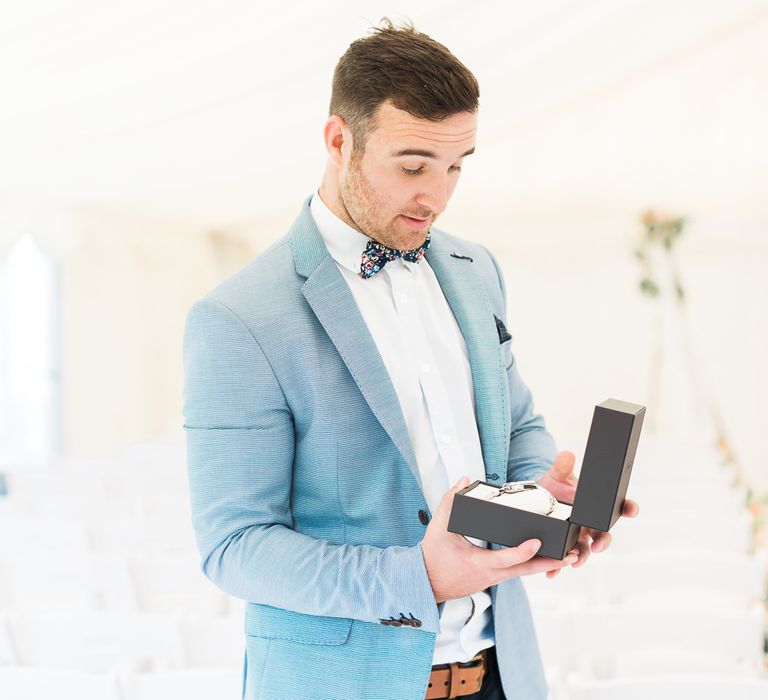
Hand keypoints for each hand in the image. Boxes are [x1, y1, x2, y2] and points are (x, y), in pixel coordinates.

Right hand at [421, 476, 578, 602]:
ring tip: (569, 556)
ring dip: (547, 564)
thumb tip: (464, 480)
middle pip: (526, 570)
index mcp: (478, 563)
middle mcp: (491, 575)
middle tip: (572, 555)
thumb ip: (450, 500)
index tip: (537, 542)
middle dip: (550, 563)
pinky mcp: (495, 579)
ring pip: (525, 572)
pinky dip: (534, 565)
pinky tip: (548, 559)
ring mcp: (494, 579)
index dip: (523, 551)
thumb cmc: (433, 555)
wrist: (426, 582)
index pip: (505, 559)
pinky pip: (519, 572)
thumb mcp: (438, 526)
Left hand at [537, 450, 639, 577]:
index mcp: (595, 507)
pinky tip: (552, 573)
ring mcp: (577, 536)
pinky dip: (558, 567)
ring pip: (585, 550)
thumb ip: (562, 467)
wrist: (538, 498)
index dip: (628, 508)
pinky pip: (563, 559)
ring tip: (575, 562)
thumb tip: (566, 454)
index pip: (618, 508)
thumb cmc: (555, 486)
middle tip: (598, 545)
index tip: (632, 509)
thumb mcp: (557, 476)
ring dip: (581, 557)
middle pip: (604, 535)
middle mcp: (590, 524)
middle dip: (603, 542)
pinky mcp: (563, 544)